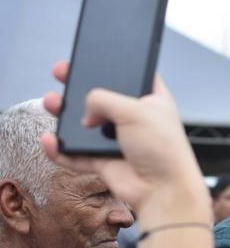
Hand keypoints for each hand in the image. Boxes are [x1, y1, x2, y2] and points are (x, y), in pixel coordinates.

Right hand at [40, 61, 209, 220]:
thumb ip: (104, 99)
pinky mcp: (105, 163)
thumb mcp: (135, 110)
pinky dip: (61, 150)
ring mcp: (119, 142)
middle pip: (102, 99)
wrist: (163, 191)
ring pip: (85, 126)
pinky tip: (49, 141)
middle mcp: (135, 121)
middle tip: (62, 74)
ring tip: (51, 103)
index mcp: (151, 102)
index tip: (95, 56)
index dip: (116, 66)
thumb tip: (85, 110)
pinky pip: (76, 155)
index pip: (134, 76)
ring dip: (65, 116)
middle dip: (80, 88)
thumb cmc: (163, 150)